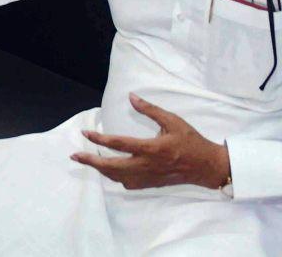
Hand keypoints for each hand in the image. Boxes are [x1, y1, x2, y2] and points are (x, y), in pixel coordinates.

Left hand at [70, 93, 229, 189]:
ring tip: (87, 160)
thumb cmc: (190, 141)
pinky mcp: (150, 183)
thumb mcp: (172, 121)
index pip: (119, 143)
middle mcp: (147, 165)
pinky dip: (114, 176)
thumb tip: (131, 97)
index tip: (86, 132)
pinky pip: (127, 183)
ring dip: (100, 169)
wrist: (206, 166)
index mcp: (152, 148)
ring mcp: (148, 177)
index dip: (100, 138)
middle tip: (75, 155)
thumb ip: (150, 110)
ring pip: (117, 176)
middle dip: (91, 161)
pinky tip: (108, 169)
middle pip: (112, 166)